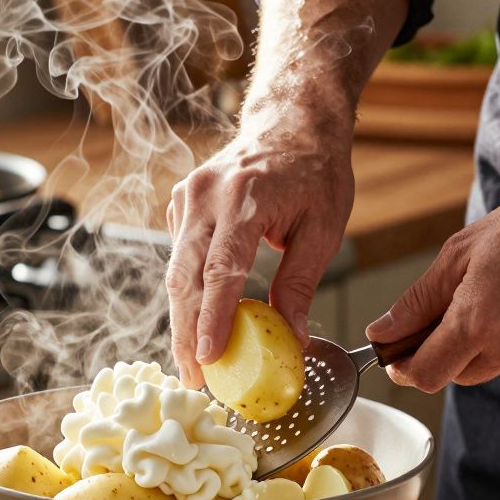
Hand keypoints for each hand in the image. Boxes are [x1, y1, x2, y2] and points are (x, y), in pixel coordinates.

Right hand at [165, 112, 354, 388]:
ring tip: (192, 360)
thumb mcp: (324, 228)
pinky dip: (186, 290)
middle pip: (185, 277)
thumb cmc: (315, 169)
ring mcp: (188, 196)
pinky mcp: (181, 202)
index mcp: (246, 199)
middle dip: (185, 332)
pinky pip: (178, 255)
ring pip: (175, 270)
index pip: (221, 270)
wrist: (291, 121)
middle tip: (193, 377)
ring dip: (181, 318)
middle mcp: (208, 195)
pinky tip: (196, 320)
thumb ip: (300, 283)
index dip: (211, 319)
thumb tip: (293, 337)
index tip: (207, 358)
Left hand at [365, 185, 499, 391]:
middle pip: (458, 374)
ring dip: (485, 342)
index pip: (426, 374)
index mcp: (477, 323)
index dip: (405, 369)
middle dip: (445, 351)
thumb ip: (418, 301)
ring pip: (494, 365)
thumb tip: (381, 333)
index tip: (397, 358)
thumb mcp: (461, 253)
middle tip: (452, 308)